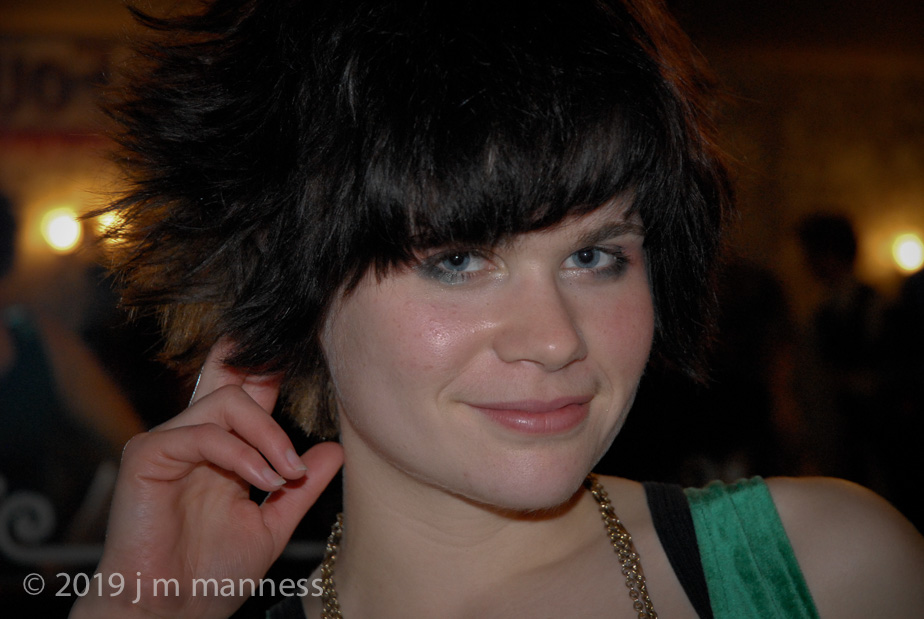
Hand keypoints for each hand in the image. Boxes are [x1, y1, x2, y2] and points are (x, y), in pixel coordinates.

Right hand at [70, 342, 343, 617]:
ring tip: (287, 475)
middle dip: (269, 373)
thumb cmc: (212, 574)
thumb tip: (336, 449)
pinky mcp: (146, 455)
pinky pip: (203, 433)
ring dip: (269, 436)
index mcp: (223, 450)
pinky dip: (242, 454)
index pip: (248, 394)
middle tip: (302, 377)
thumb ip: (301, 487)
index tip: (312, 362)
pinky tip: (265, 480)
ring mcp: (169, 443)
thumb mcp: (273, 524)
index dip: (274, 373)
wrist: (173, 611)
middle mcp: (195, 438)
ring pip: (227, 402)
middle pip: (232, 379)